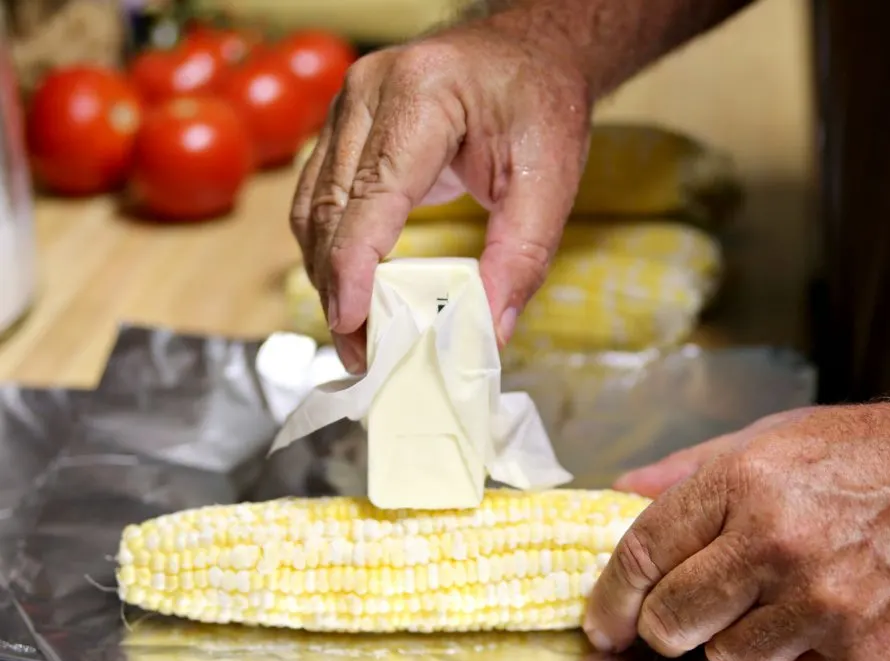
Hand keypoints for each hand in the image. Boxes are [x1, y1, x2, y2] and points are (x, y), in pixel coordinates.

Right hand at [289, 21, 590, 371]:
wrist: (530, 52)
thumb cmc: (540, 102)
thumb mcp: (549, 180)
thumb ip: (521, 256)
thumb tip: (489, 329)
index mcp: (420, 96)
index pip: (370, 194)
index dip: (354, 266)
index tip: (351, 322)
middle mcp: (367, 93)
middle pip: (331, 208)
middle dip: (338, 288)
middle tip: (360, 351)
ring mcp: (347, 105)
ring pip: (313, 206)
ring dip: (326, 275)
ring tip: (353, 332)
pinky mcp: (344, 125)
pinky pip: (320, 195)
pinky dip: (329, 248)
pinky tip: (348, 288)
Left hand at [585, 403, 889, 660]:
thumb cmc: (879, 458)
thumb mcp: (778, 436)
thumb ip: (692, 469)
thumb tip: (622, 494)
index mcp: (745, 483)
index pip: (642, 553)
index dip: (610, 599)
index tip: (603, 623)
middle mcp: (777, 546)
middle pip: (672, 620)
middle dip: (665, 628)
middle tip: (684, 621)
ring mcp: (823, 608)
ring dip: (738, 648)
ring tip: (775, 614)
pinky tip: (826, 629)